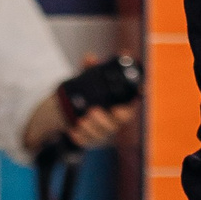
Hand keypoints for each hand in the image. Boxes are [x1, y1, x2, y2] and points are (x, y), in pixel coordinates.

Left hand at [22, 57, 140, 155]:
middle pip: (115, 125)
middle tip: (93, 111)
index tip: (118, 108)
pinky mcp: (90, 140)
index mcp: (118, 107)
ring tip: (82, 121)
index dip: (128, 109)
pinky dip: (80, 137)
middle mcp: (113, 121)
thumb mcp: (89, 81)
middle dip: (105, 120)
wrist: (71, 112)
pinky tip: (73, 132)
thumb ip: (90, 69)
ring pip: (101, 135)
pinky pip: (87, 142)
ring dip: (92, 128)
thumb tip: (90, 57)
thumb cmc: (89, 95)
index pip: (129, 109)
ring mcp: (102, 132)